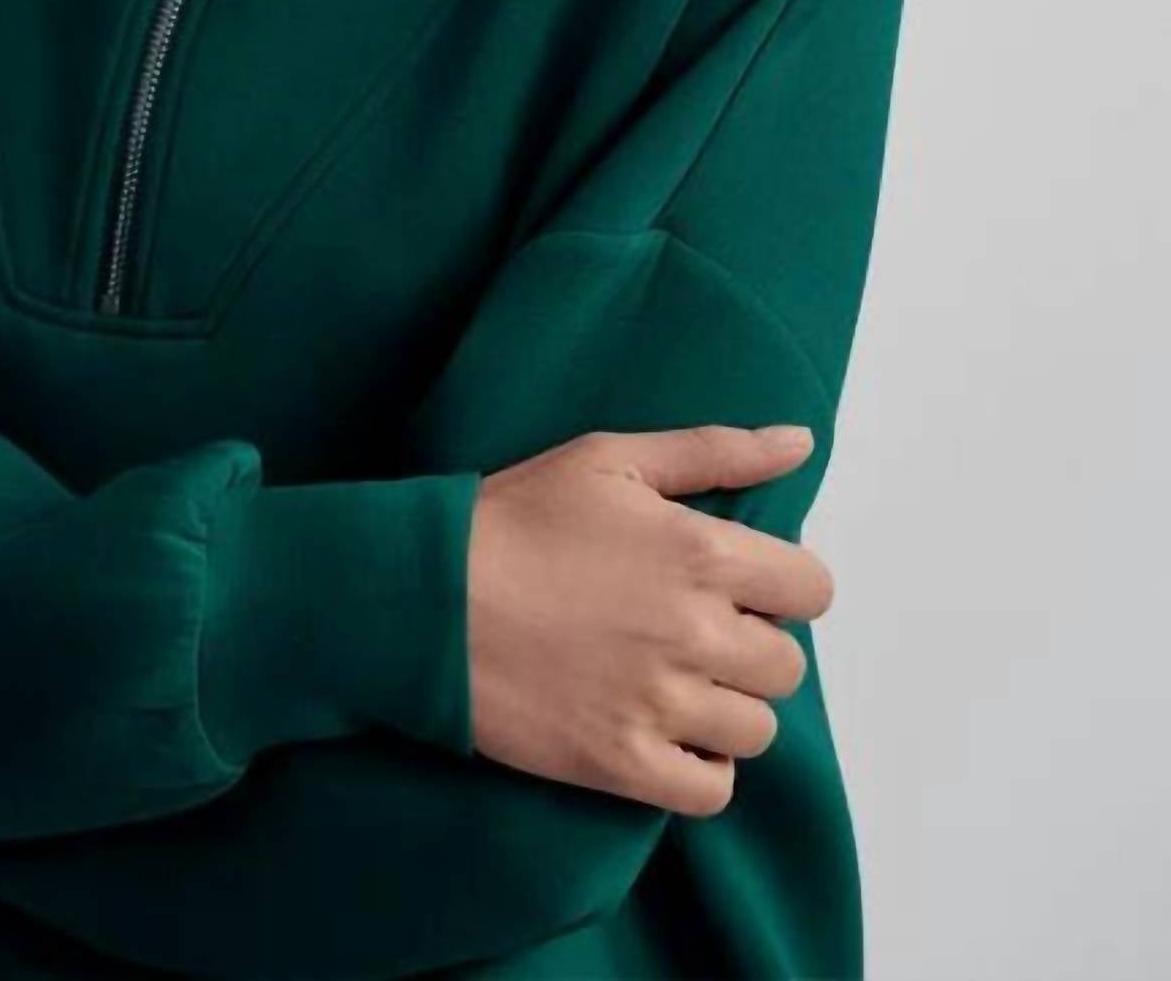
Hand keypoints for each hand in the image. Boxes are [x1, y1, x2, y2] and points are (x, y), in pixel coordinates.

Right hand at [466, 425, 831, 816]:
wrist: (425, 599)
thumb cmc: (513, 519)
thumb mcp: (607, 460)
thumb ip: (714, 450)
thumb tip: (799, 443)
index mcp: (702, 554)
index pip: (812, 589)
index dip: (780, 584)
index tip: (736, 584)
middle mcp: (696, 634)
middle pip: (787, 665)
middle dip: (750, 646)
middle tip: (692, 632)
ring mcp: (660, 706)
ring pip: (755, 730)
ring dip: (725, 708)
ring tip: (673, 683)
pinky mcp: (621, 763)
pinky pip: (711, 792)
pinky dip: (699, 770)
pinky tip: (663, 734)